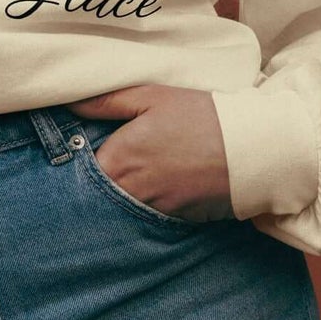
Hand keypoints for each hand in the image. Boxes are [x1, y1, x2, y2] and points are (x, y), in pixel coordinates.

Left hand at [64, 84, 234, 223]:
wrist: (250, 150)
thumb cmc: (199, 117)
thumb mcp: (151, 97)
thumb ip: (106, 101)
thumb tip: (70, 103)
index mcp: (119, 160)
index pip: (77, 171)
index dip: (75, 161)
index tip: (78, 151)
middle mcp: (130, 193)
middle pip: (96, 195)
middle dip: (93, 184)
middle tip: (101, 166)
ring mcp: (153, 212)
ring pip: (119, 209)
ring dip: (117, 197)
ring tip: (131, 175)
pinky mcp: (174, 222)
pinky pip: (146, 218)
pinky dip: (142, 208)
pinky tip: (153, 188)